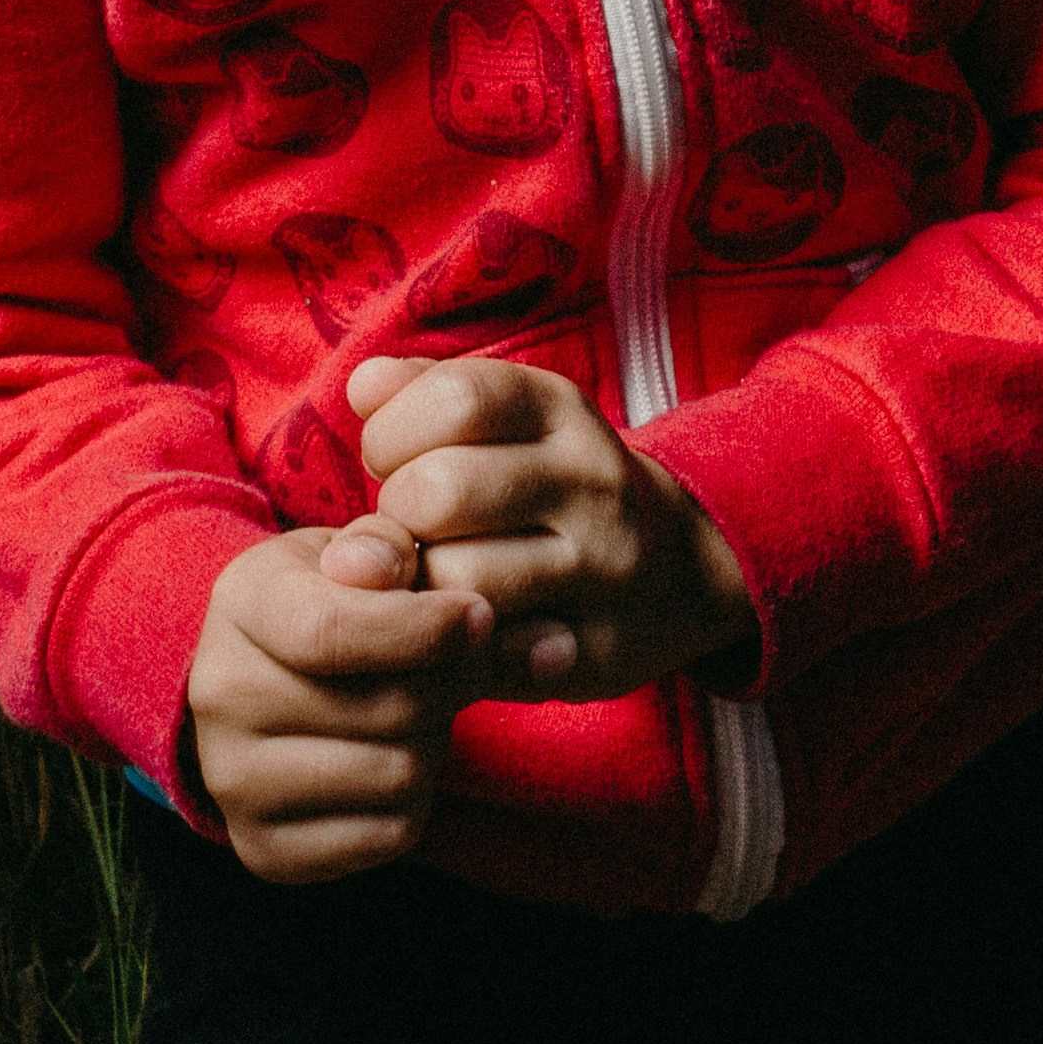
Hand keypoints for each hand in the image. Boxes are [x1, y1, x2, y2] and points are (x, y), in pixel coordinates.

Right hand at [180, 528, 493, 881]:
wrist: (260, 679)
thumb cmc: (328, 601)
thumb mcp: (352, 552)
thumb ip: (387, 549)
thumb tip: (408, 582)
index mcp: (241, 606)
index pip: (335, 632)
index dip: (427, 629)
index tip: (478, 617)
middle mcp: (221, 697)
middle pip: (388, 708)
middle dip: (448, 684)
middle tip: (452, 667)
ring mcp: (234, 781)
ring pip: (397, 776)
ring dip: (432, 743)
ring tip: (414, 714)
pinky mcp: (264, 849)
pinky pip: (388, 836)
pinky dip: (414, 803)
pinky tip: (390, 760)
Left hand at [337, 354, 755, 703]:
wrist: (680, 570)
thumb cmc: (553, 483)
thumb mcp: (511, 417)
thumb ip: (427, 389)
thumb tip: (363, 388)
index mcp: (562, 411)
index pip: (454, 398)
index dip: (393, 431)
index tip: (394, 457)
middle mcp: (590, 483)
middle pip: (442, 490)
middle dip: (397, 511)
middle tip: (412, 525)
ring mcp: (602, 571)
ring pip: (460, 578)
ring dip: (420, 583)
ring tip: (435, 573)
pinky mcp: (594, 650)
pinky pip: (488, 655)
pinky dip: (453, 645)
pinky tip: (460, 625)